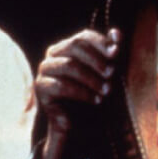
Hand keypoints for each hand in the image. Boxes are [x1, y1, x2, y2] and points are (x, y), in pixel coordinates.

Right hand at [34, 28, 120, 158]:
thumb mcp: (105, 73)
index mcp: (67, 46)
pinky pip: (62, 86)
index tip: (116, 53)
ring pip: (69, 65)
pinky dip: (83, 93)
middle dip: (96, 59)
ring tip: (107, 90)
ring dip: (91, 78)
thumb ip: (110, 53)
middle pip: (75, 46)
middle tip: (112, 73)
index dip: (100, 42)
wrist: (79, 124)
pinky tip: (96, 100)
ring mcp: (45, 70)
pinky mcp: (41, 87)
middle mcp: (53, 55)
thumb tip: (117, 34)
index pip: (83, 36)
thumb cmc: (93, 94)